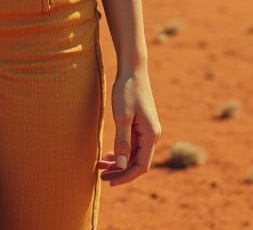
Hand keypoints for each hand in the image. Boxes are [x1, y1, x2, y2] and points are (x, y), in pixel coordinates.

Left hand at [98, 63, 159, 185]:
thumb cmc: (127, 90)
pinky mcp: (141, 125)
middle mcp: (152, 135)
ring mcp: (147, 130)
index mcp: (151, 135)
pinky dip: (121, 151)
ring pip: (133, 154)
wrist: (132, 69)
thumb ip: (122, 141)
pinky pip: (132, 144)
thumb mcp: (122, 115)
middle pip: (137, 162)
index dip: (126, 176)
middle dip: (120, 171)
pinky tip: (108, 154)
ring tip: (101, 166)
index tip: (110, 182)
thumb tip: (122, 165)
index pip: (141, 166)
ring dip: (119, 162)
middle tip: (101, 176)